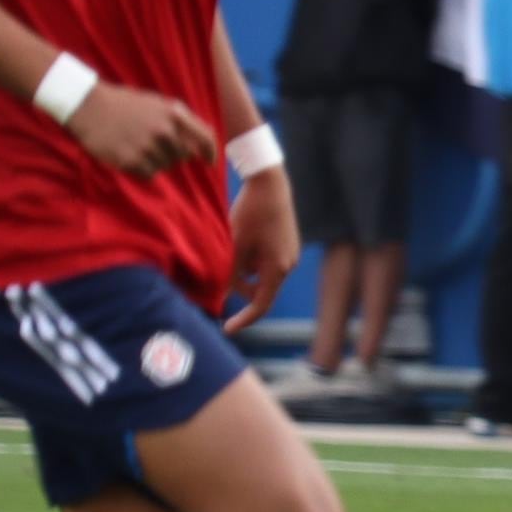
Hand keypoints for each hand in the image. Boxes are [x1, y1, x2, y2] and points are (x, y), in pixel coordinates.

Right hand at [67, 81, 218, 178]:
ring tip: (137, 145)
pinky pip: (148, 174)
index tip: (209, 162)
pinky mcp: (131, 161)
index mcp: (174, 113)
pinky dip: (141, 168)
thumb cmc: (125, 104)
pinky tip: (129, 154)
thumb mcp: (158, 103)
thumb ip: (181, 122)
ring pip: (165, 166)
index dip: (210, 152)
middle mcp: (164, 131)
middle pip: (182, 156)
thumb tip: (199, 146)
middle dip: (172, 153)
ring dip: (154, 160)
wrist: (89, 106)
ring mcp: (148, 147)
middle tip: (151, 143)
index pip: (205, 138)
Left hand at [223, 157, 297, 328]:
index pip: (261, 305)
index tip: (227, 328)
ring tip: (233, 247)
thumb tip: (223, 294)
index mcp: (277, 268)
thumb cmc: (251, 213)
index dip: (244, 319)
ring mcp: (290, 253)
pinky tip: (245, 239)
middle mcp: (289, 264)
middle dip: (241, 287)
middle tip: (221, 276)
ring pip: (263, 274)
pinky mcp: (288, 242)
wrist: (270, 183)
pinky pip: (268, 261)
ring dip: (246, 271)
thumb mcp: (235, 245)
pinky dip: (254, 259)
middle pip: (261, 289)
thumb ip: (230, 273)